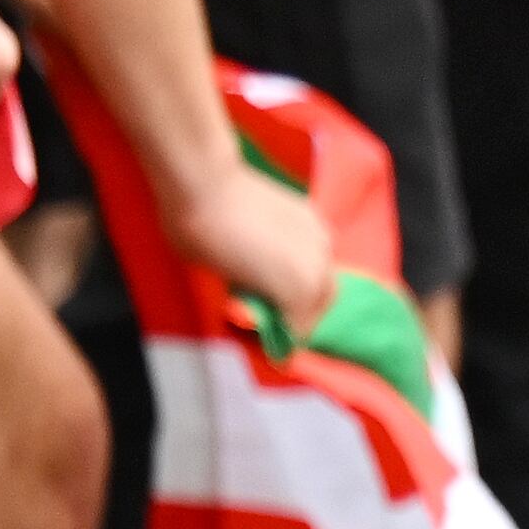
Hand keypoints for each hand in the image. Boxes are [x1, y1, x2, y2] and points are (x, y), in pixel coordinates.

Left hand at [161, 155, 340, 338]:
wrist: (207, 182)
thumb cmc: (203, 238)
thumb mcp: (224, 282)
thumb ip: (253, 299)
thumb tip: (264, 309)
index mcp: (297, 290)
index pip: (299, 330)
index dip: (283, 341)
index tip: (270, 346)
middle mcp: (320, 266)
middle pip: (322, 304)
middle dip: (305, 317)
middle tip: (278, 322)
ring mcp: (321, 238)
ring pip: (326, 275)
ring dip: (309, 288)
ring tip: (282, 290)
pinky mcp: (314, 216)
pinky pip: (320, 250)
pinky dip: (308, 262)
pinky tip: (284, 258)